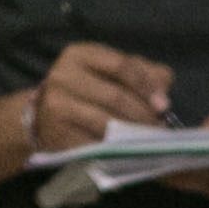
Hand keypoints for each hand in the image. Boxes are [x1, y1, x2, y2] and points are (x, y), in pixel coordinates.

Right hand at [30, 42, 175, 160]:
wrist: (44, 118)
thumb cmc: (87, 92)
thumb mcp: (111, 74)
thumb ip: (142, 74)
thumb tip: (163, 92)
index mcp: (80, 54)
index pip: (122, 65)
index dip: (147, 86)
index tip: (164, 105)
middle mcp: (63, 75)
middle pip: (116, 96)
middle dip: (143, 115)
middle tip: (159, 129)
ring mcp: (57, 105)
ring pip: (106, 123)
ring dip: (133, 136)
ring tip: (148, 142)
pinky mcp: (57, 134)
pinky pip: (94, 145)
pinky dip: (115, 151)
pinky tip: (127, 153)